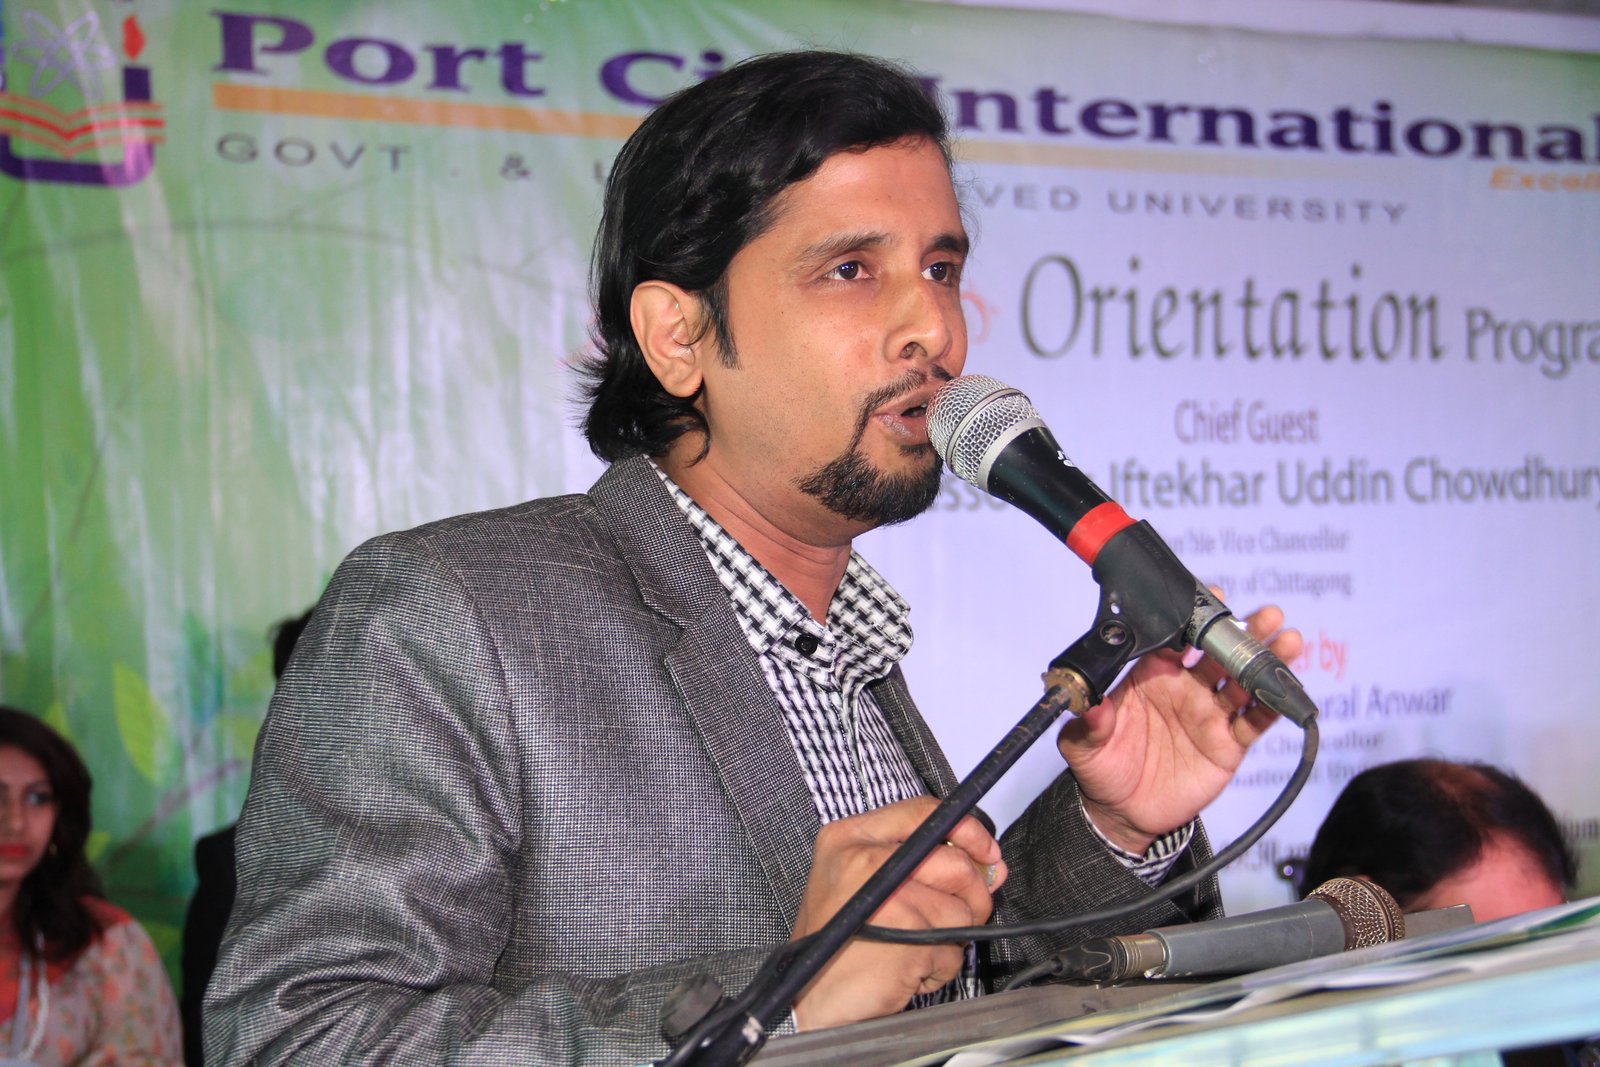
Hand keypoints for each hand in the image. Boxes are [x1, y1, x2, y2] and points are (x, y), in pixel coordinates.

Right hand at [789, 796, 1005, 1030]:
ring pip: (960, 910)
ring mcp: (886, 899)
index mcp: (849, 839)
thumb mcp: (864, 884)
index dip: (966, 829)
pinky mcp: (905, 938)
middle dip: (970, 895)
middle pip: (954, 862)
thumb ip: (923, 864)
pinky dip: (939, 968)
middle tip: (955, 916)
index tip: (986, 851)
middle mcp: (864, 861)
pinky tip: (906, 970)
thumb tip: (988, 865)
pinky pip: (952, 950)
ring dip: (950, 939)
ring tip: (911, 947)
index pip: (922, 812)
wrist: (807, 998)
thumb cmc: (836, 943)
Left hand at [1057, 601, 1302, 853]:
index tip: (1212, 597)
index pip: (1175, 639)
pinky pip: (1253, 723)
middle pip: (1219, 654)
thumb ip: (1090, 721)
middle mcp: (1185, 688)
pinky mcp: (1227, 745)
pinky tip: (1286, 691)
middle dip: (1244, 632)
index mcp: (1151, 675)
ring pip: (1243, 682)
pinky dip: (1271, 707)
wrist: (1122, 812)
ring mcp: (1209, 715)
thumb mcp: (1083, 744)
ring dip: (1267, 661)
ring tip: (1288, 640)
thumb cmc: (1102, 766)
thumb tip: (1089, 704)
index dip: (1193, 618)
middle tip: (1267, 614)